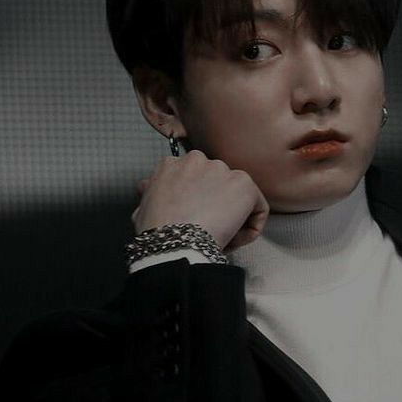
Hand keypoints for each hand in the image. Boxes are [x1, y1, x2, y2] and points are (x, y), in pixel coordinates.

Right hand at [132, 151, 268, 250]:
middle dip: (217, 207)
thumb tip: (146, 186)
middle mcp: (199, 160)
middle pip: (218, 185)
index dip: (195, 202)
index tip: (192, 220)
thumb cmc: (156, 232)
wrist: (175, 242)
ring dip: (234, 219)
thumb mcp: (142, 209)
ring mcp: (223, 170)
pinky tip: (234, 240)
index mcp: (172, 164)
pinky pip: (258, 209)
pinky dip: (251, 228)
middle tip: (208, 231)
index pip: (194, 178)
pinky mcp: (245, 185)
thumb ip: (149, 193)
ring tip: (219, 238)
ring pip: (238, 198)